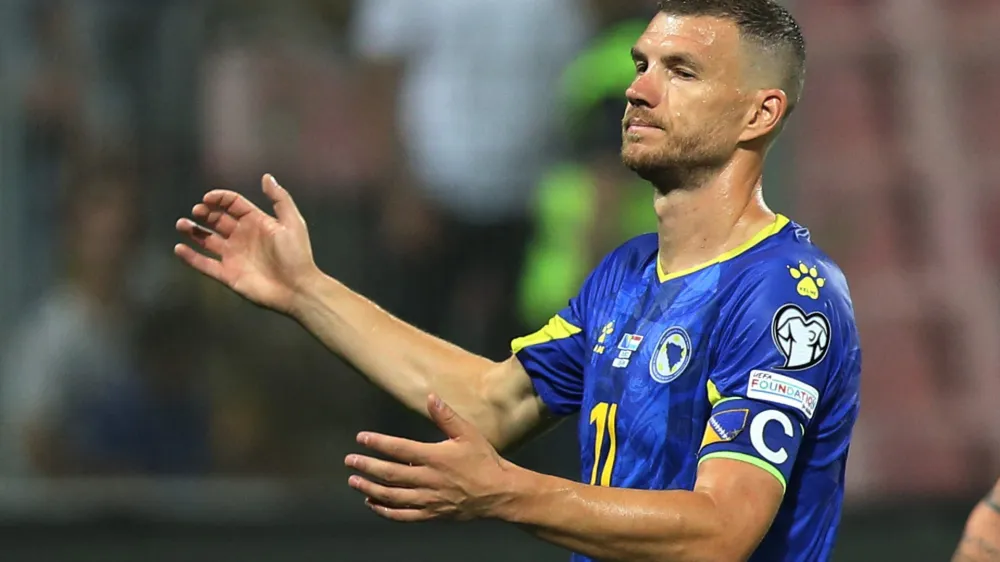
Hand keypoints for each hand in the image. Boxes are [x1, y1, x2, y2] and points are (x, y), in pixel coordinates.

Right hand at [175, 174, 318, 314]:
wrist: (297, 288)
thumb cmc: (297, 255)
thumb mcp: (292, 222)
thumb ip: (279, 199)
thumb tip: (266, 176)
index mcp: (257, 222)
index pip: (233, 204)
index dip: (219, 199)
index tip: (207, 198)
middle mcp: (243, 237)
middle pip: (217, 220)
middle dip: (204, 213)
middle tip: (196, 211)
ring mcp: (234, 256)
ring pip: (207, 240)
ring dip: (193, 231)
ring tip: (181, 224)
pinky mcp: (228, 274)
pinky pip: (204, 264)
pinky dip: (191, 258)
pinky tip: (179, 249)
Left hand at [345, 395, 519, 521]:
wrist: (499, 493)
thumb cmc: (484, 461)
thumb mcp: (469, 433)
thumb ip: (446, 416)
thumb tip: (430, 397)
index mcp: (435, 457)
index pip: (399, 449)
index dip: (378, 443)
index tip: (361, 438)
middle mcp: (428, 479)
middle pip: (390, 474)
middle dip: (367, 466)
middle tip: (350, 460)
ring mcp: (428, 499)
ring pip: (392, 496)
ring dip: (370, 488)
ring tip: (354, 481)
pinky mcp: (431, 514)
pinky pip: (403, 515)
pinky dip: (385, 511)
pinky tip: (372, 503)